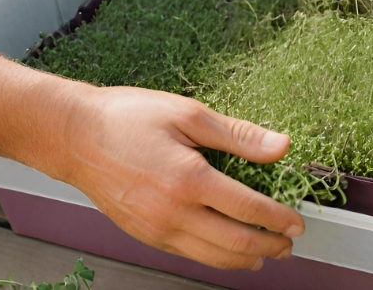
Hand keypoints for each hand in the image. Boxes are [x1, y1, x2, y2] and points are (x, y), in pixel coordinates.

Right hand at [59, 86, 304, 269]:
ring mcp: (156, 229)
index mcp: (189, 179)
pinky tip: (227, 251)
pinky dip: (216, 258)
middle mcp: (173, 212)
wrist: (74, 136)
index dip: (279, 219)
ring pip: (212, 257)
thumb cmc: (127, 117)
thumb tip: (282, 146)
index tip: (298, 222)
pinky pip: (189, 254)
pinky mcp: (144, 235)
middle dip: (269, 246)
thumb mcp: (187, 113)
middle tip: (289, 245)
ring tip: (266, 255)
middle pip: (235, 243)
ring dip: (246, 260)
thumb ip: (238, 136)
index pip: (248, 209)